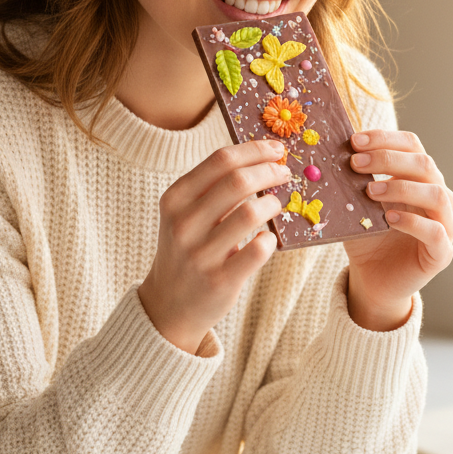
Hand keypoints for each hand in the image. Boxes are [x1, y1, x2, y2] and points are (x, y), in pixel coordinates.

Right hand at [138, 140, 289, 353]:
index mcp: (175, 199)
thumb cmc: (187, 248)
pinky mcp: (220, 280)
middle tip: (284, 173)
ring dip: (272, 204)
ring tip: (275, 205)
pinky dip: (270, 239)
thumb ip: (213, 187)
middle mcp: (184, 224)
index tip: (276, 149)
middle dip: (269, 171)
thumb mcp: (185, 214)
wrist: (168, 305)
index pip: (221, 160)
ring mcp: (201, 254)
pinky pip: (259, 249)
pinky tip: (267, 238)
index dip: (255, 150)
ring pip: (251, 213)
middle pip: (238, 181)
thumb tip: (263, 158)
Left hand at [343, 130, 452, 331]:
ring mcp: (445, 224)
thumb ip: (352, 182)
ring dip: (402, 187)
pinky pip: (436, 232)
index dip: (385, 139)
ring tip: (370, 191)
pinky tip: (390, 218)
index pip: (412, 145)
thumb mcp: (357, 205)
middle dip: (388, 159)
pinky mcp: (442, 253)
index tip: (354, 140)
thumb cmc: (368, 237)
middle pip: (425, 164)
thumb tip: (329, 154)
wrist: (373, 280)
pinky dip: (414, 222)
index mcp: (419, 177)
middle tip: (356, 162)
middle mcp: (438, 196)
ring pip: (437, 194)